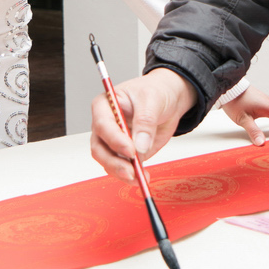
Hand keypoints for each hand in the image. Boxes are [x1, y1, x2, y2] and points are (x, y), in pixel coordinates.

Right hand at [89, 68, 195, 182]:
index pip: (102, 125)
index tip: (130, 150)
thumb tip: (140, 145)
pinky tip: (142, 177)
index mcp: (105, 105)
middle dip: (114, 162)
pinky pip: (123, 168)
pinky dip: (131, 175)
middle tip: (131, 170)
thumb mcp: (152, 100)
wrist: (170, 100)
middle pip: (99, 148)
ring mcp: (114, 141)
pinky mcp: (125, 153)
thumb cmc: (156, 91)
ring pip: (108, 162)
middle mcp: (105, 125)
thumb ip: (145, 122)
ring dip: (122, 172)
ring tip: (139, 177)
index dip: (114, 139)